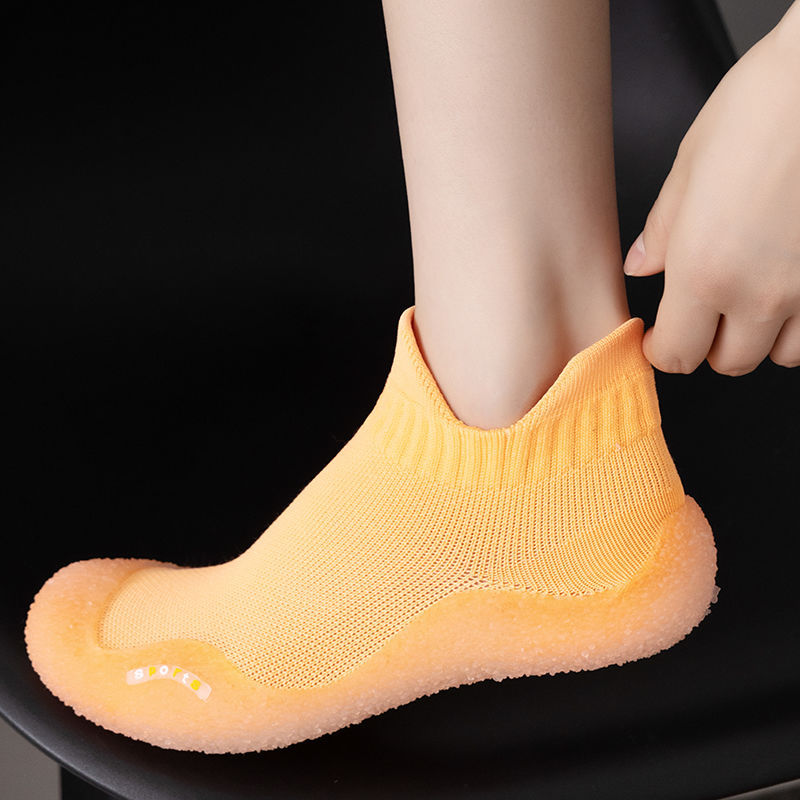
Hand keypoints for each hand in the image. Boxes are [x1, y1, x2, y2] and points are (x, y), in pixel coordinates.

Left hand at [622, 19, 799, 374]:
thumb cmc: (767, 105)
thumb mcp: (690, 165)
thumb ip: (663, 229)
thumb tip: (640, 265)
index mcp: (704, 272)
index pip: (675, 354)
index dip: (662, 351)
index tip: (660, 338)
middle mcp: (761, 293)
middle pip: (728, 362)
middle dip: (708, 346)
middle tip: (702, 315)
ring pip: (782, 354)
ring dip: (761, 337)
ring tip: (752, 299)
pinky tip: (792, 286)